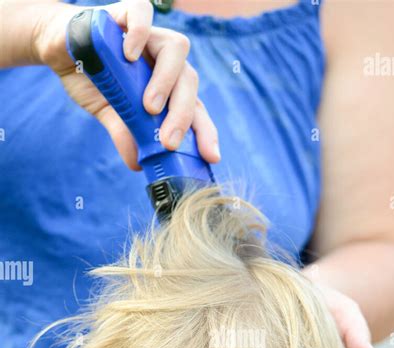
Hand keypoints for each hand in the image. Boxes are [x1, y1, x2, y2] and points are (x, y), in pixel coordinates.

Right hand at [33, 0, 219, 169]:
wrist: (59, 48)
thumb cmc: (92, 79)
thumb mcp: (108, 113)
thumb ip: (125, 134)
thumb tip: (137, 164)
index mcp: (168, 87)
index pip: (196, 108)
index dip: (205, 131)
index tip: (210, 156)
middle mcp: (165, 61)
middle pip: (189, 81)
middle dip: (183, 114)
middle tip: (167, 141)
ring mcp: (150, 35)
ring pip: (176, 49)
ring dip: (166, 80)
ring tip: (149, 106)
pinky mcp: (128, 12)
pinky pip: (143, 13)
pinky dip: (140, 33)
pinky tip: (130, 54)